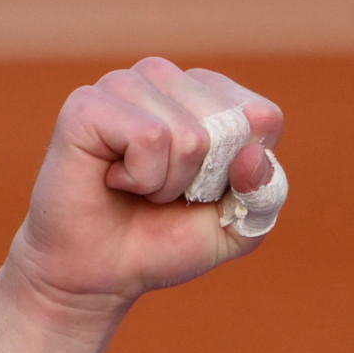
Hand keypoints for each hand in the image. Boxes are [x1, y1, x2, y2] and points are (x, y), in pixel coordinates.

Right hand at [6, 58, 284, 311]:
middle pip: (230, 123)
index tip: (203, 191)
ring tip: (138, 186)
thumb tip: (254, 156)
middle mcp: (164, 77)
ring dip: (169, 183)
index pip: (264, 117)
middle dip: (205, 180)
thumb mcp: (237, 227)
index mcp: (205, 92)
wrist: (99, 276)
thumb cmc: (164, 241)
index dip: (243, 173)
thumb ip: (266, 194)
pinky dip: (140, 178)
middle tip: (163, 192)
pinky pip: (150, 138)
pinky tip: (113, 179)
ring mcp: (123, 85)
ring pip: (190, 135)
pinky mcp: (87, 104)